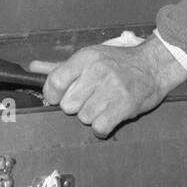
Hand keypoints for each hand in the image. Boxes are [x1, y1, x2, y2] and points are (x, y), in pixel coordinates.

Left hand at [43, 37, 186, 136]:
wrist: (153, 67)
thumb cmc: (118, 63)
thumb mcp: (89, 58)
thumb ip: (59, 67)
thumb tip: (33, 68)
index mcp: (85, 58)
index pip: (54, 82)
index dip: (53, 95)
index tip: (60, 97)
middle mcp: (97, 71)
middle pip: (68, 105)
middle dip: (77, 106)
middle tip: (91, 98)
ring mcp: (111, 89)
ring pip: (84, 118)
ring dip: (92, 116)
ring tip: (104, 104)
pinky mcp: (124, 106)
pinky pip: (99, 128)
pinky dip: (103, 127)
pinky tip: (109, 116)